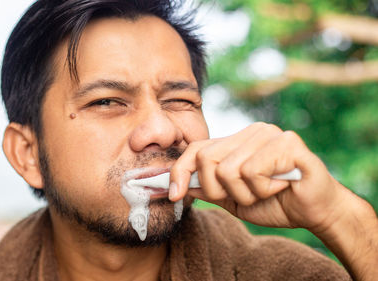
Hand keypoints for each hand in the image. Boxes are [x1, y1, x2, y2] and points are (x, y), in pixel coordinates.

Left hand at [169, 122, 377, 279]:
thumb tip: (175, 186)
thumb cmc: (274, 203)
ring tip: (267, 190)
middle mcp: (251, 131)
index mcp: (237, 141)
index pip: (196, 149)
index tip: (173, 195)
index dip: (179, 171)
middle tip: (244, 197)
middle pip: (206, 159)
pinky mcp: (288, 142)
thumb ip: (207, 189)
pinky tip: (281, 186)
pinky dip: (264, 190)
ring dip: (246, 194)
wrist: (314, 212)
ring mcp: (270, 134)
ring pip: (229, 170)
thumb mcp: (232, 199)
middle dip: (218, 190)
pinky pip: (253, 171)